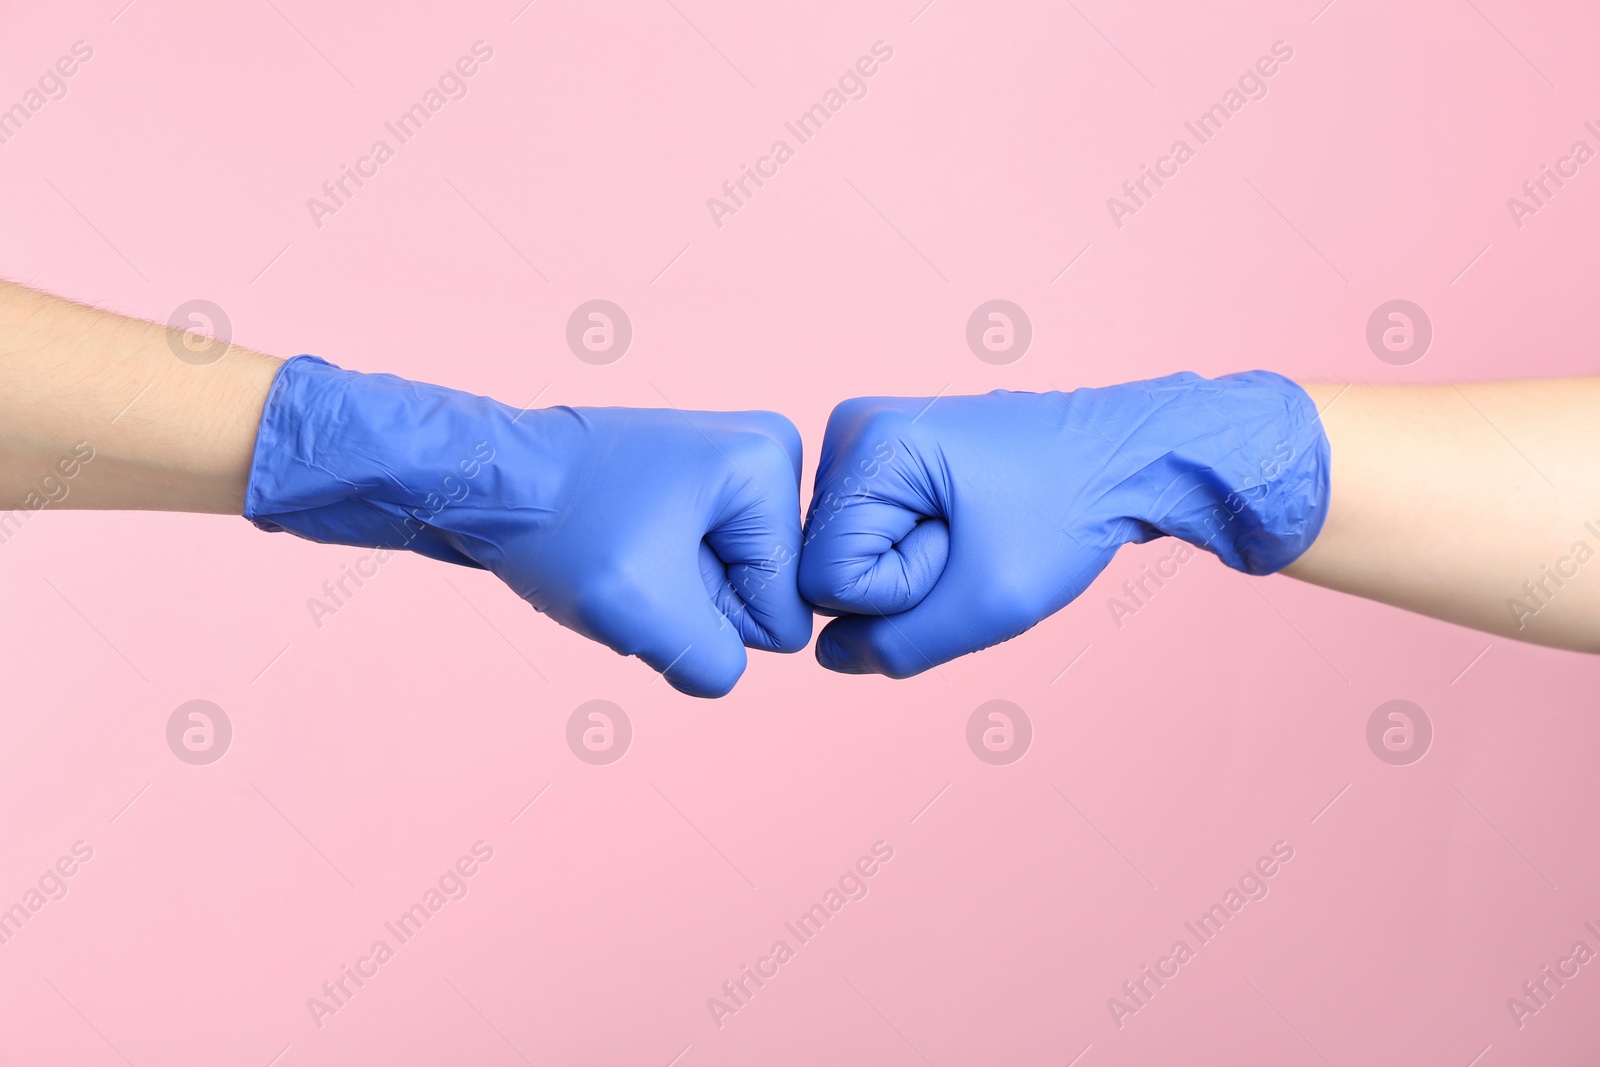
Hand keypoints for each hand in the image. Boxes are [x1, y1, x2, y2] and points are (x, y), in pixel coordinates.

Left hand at [245, 357, 811, 696]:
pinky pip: (698, 565)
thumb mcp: (649, 618)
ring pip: (727, 585)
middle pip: (762, 594)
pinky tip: (615, 546)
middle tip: (631, 565)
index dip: (714, 618)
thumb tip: (725, 668)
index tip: (652, 572)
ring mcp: (727, 463)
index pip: (787, 611)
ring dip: (670, 593)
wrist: (477, 479)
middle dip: (694, 601)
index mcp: (769, 465)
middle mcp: (763, 451)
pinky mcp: (695, 480)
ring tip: (618, 554)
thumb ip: (717, 665)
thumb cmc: (557, 531)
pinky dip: (654, 574)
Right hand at [797, 372, 1329, 676]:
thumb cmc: (1067, 516)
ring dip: (912, 567)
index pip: (824, 580)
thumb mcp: (987, 605)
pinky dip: (916, 550)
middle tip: (976, 541)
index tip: (964, 549)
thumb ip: (897, 646)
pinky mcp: (885, 452)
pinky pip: (869, 537)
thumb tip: (829, 655)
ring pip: (848, 555)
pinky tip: (966, 524)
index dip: (898, 592)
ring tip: (976, 530)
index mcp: (865, 443)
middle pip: (830, 563)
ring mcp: (865, 437)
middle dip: (903, 578)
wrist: (1124, 456)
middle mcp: (850, 427)